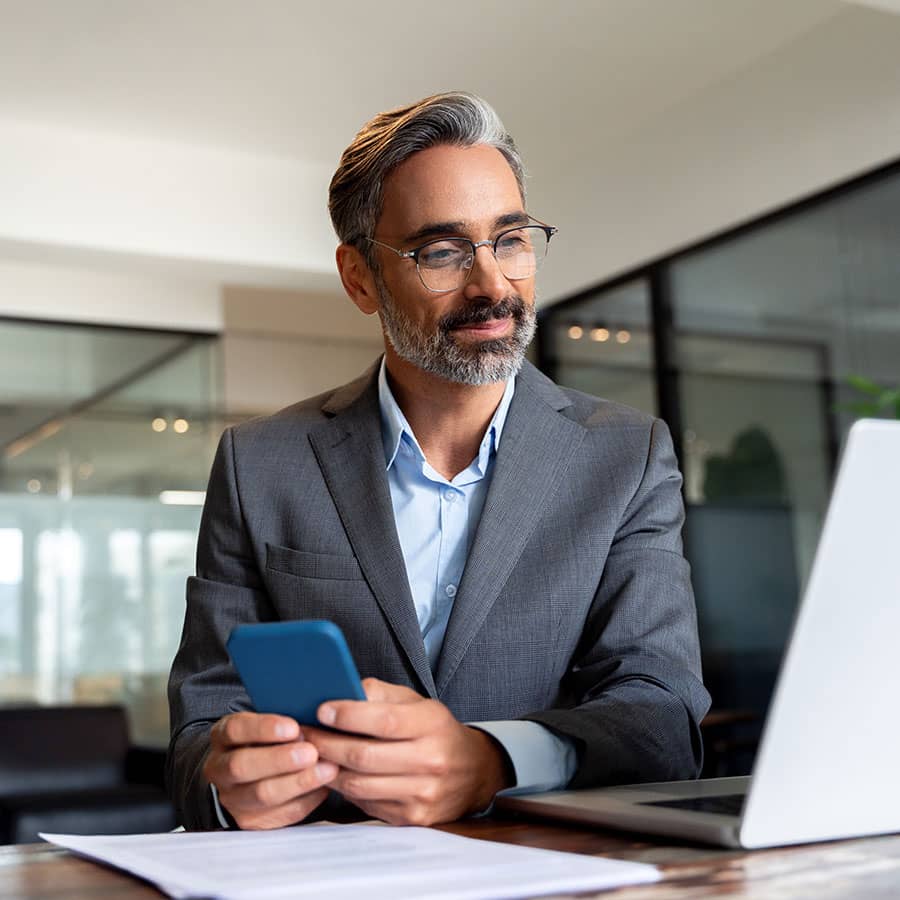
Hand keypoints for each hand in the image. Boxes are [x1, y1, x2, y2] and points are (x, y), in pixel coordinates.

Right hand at [203, 712, 337, 829]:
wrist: (250, 772)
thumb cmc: (266, 740)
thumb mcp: (266, 724)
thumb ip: (284, 721)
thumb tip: (316, 712)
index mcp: (223, 737)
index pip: (235, 730)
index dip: (264, 728)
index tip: (293, 727)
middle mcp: (220, 768)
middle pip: (243, 766)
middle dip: (280, 759)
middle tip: (311, 752)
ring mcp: (232, 797)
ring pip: (262, 794)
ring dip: (299, 782)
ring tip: (327, 769)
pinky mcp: (250, 820)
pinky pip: (279, 814)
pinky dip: (306, 800)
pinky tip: (324, 787)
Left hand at [304, 678, 512, 825]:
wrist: (475, 772)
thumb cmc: (436, 731)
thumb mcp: (417, 703)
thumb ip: (380, 694)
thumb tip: (342, 690)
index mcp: (432, 724)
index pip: (385, 720)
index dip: (349, 715)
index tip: (321, 709)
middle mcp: (430, 760)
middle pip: (366, 756)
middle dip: (327, 744)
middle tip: (302, 733)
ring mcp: (422, 794)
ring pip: (361, 784)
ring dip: (328, 769)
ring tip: (309, 754)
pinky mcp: (413, 818)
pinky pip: (367, 804)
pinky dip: (345, 789)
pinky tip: (333, 774)